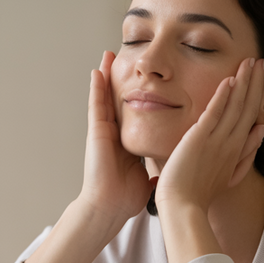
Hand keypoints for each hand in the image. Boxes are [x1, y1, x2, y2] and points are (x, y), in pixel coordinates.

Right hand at [78, 51, 153, 229]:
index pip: (136, 114)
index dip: (140, 96)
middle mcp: (114, 134)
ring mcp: (103, 131)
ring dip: (107, 76)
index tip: (147, 80)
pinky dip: (96, 87)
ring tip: (110, 55)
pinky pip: (96, 105)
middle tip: (127, 57)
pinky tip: (99, 70)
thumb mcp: (148, 180)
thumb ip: (157, 173)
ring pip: (106, 97)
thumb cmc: (126, 198)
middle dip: (123, 79)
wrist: (110, 207)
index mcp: (128, 144)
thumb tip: (168, 174)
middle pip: (119, 100)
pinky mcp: (96, 132)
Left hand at [154, 57, 263, 215]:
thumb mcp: (230, 175)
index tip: (261, 76)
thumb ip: (247, 153)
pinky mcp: (200, 140)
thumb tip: (262, 129)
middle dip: (255, 82)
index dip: (257, 94)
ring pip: (235, 106)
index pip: (250, 115)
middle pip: (247, 107)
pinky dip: (223, 97)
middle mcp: (231, 143)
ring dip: (244, 82)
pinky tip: (230, 80)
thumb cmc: (199, 194)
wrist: (183, 207)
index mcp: (236, 150)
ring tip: (250, 61)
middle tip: (261, 60)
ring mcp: (217, 141)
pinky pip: (215, 113)